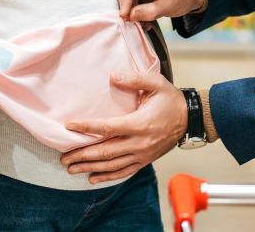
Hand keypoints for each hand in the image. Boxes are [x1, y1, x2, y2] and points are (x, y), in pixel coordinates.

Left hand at [61, 72, 187, 183]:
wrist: (190, 119)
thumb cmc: (171, 100)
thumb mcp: (156, 83)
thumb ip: (134, 78)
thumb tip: (113, 76)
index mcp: (139, 124)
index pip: (107, 128)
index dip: (87, 127)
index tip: (69, 126)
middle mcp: (139, 143)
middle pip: (106, 151)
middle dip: (82, 155)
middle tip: (64, 157)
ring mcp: (142, 154)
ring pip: (112, 165)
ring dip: (90, 168)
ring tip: (72, 168)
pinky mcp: (145, 160)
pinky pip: (124, 172)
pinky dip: (108, 176)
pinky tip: (93, 177)